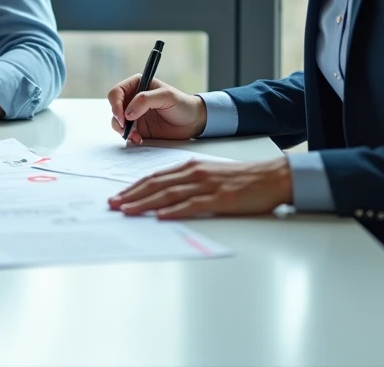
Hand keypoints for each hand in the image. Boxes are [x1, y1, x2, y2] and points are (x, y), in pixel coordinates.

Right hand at [108, 74, 206, 143]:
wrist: (193, 122)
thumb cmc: (182, 104)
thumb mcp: (167, 96)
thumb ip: (145, 100)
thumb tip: (128, 112)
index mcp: (137, 85)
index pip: (117, 92)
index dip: (116, 104)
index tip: (122, 116)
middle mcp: (132, 99)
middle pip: (114, 107)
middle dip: (117, 118)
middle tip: (124, 128)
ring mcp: (134, 114)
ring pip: (117, 121)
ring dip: (122, 130)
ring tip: (135, 136)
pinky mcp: (138, 128)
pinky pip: (126, 133)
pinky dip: (129, 137)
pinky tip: (139, 139)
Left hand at [108, 157, 292, 218]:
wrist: (272, 176)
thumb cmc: (241, 179)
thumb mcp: (209, 174)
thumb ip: (188, 182)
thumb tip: (164, 197)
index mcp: (189, 167)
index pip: (154, 177)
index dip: (133, 187)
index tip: (117, 197)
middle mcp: (194, 173)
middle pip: (156, 184)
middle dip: (131, 195)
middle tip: (112, 205)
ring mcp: (206, 186)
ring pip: (168, 194)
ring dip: (145, 203)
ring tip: (127, 211)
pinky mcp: (220, 199)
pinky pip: (193, 205)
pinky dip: (175, 211)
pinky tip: (161, 217)